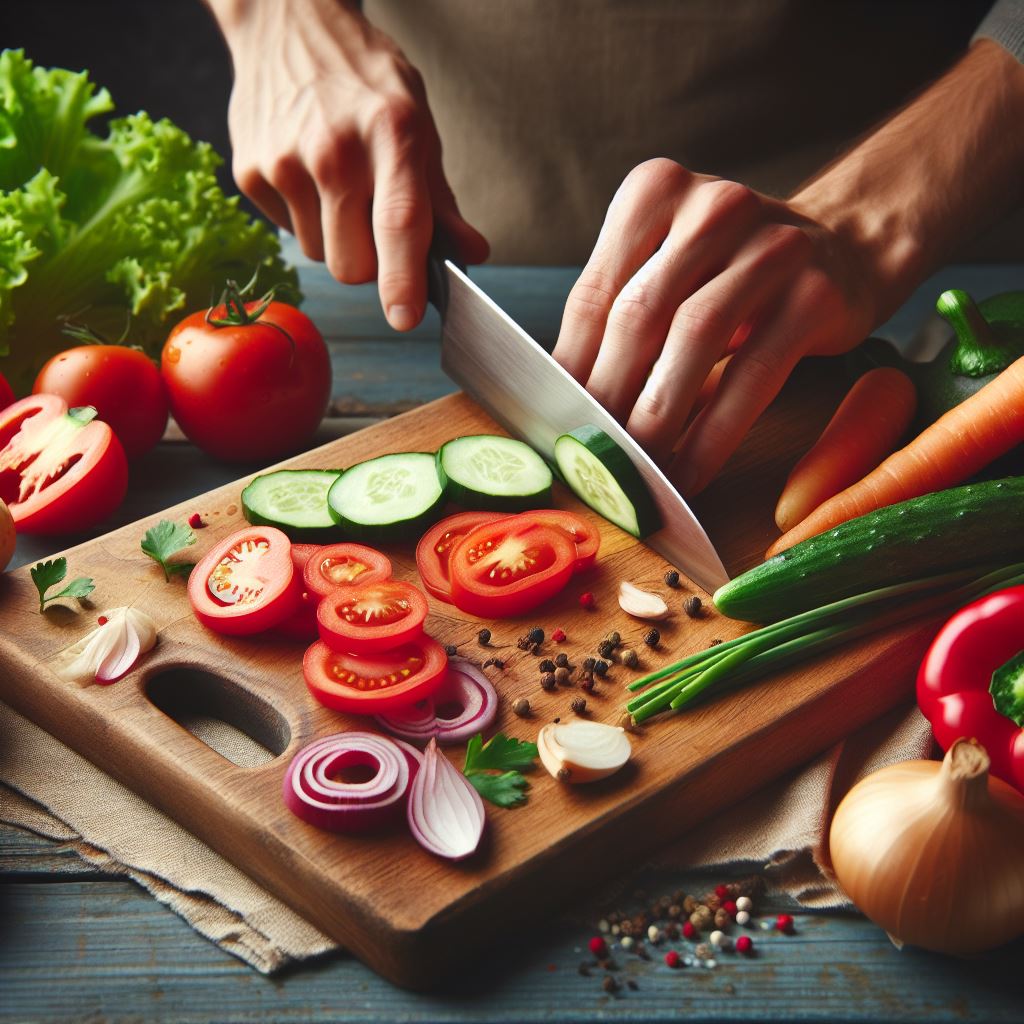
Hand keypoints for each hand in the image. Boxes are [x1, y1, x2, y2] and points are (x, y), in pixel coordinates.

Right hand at [213, 0, 488, 329]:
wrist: (286, 23)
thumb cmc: (363, 79)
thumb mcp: (417, 122)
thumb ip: (442, 198)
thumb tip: (470, 253)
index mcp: (391, 132)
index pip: (399, 222)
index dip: (403, 279)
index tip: (405, 317)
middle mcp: (335, 149)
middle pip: (353, 266)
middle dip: (371, 266)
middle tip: (375, 226)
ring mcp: (285, 161)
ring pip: (320, 257)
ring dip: (336, 240)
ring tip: (338, 186)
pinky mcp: (250, 172)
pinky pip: (288, 234)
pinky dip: (304, 219)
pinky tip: (307, 174)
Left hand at [551, 159, 875, 495]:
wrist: (844, 251)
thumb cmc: (730, 275)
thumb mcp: (667, 274)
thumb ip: (617, 320)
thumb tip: (564, 407)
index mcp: (655, 193)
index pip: (595, 294)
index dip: (570, 368)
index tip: (554, 421)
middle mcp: (713, 205)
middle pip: (638, 315)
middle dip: (608, 397)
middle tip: (590, 455)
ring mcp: (771, 245)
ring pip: (693, 340)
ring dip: (656, 417)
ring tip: (635, 469)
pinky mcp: (815, 294)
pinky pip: (752, 377)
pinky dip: (713, 435)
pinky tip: (689, 473)